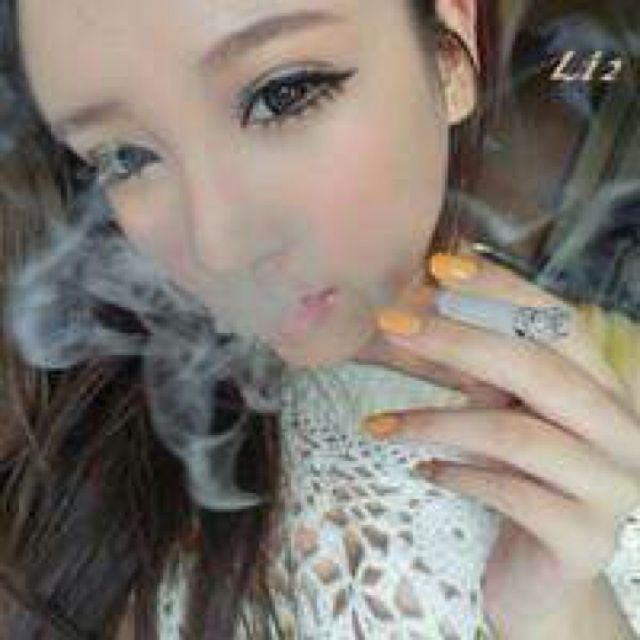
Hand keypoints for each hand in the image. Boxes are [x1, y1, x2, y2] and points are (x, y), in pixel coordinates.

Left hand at [358, 251, 639, 637]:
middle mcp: (621, 430)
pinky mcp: (583, 539)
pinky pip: (510, 493)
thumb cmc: (521, 484)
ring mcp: (611, 487)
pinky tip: (422, 472)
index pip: (557, 320)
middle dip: (455, 339)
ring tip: (378, 425)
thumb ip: (480, 371)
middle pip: (535, 368)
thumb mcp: (503, 416)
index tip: (439, 267)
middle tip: (389, 324)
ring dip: (434, 420)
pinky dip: (456, 475)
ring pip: (514, 433)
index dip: (501, 289)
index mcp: (603, 389)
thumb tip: (418, 307)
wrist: (546, 582)